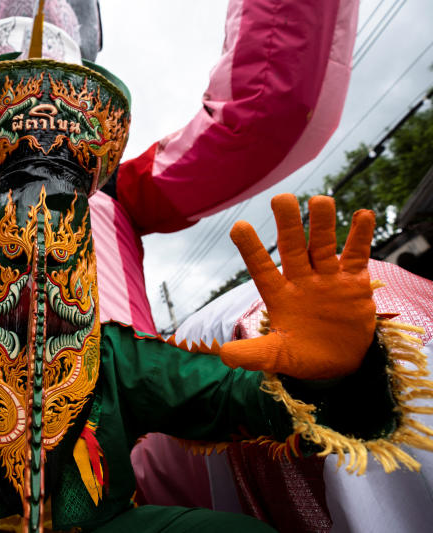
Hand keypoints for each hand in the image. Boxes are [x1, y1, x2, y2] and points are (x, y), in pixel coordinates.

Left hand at [219, 194, 375, 378]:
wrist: (339, 363)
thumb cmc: (302, 355)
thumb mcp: (277, 357)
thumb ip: (254, 354)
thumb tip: (224, 356)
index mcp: (278, 295)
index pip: (261, 268)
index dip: (251, 249)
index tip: (238, 226)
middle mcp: (300, 280)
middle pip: (292, 248)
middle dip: (288, 224)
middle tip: (281, 198)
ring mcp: (327, 278)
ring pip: (323, 245)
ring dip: (322, 224)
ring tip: (321, 200)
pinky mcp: (354, 283)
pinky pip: (356, 255)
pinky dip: (361, 236)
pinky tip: (363, 214)